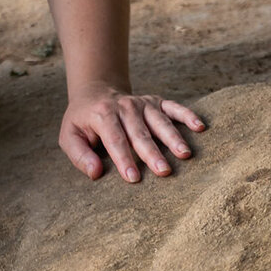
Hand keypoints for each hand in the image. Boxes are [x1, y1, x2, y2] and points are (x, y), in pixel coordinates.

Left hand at [60, 83, 205, 182]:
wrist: (95, 92)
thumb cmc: (83, 122)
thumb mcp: (70, 136)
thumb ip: (79, 155)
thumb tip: (95, 173)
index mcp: (102, 115)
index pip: (115, 139)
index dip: (124, 158)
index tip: (134, 178)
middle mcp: (124, 107)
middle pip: (139, 132)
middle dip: (151, 152)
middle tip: (164, 171)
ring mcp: (142, 103)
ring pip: (159, 121)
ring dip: (172, 137)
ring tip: (185, 154)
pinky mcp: (155, 102)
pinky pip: (173, 107)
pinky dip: (187, 115)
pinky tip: (200, 126)